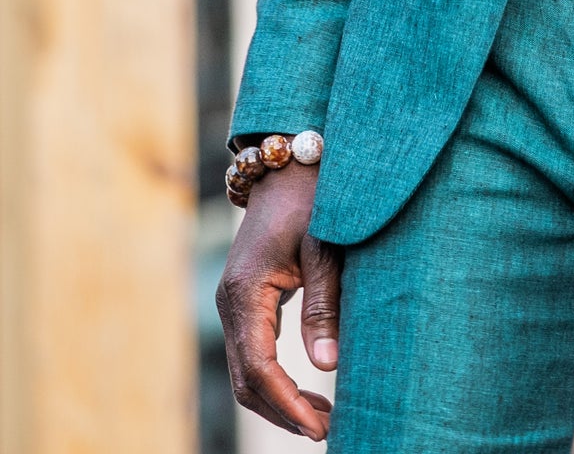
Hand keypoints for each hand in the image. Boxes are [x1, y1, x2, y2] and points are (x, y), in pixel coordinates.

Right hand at [217, 160, 339, 439]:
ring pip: (247, 369)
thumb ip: (324, 305)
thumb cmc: (313, 198)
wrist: (292, 161)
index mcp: (245, 293)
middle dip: (283, 410)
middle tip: (326, 429)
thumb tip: (327, 365)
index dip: (287, 403)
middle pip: (247, 379)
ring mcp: (236, 302)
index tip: (319, 426)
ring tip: (321, 417)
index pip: (258, 368)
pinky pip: (255, 351)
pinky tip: (307, 387)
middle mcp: (232, 303)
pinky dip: (276, 377)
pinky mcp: (248, 299)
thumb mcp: (324, 248)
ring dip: (279, 398)